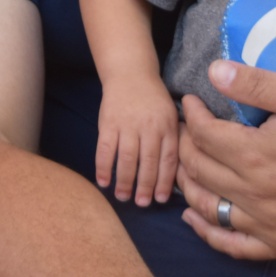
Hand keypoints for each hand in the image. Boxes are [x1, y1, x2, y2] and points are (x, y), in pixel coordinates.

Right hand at [96, 74, 180, 205]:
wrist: (130, 72)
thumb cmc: (153, 99)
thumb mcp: (170, 114)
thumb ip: (171, 139)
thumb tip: (172, 174)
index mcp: (167, 126)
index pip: (168, 159)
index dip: (164, 182)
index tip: (160, 199)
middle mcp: (149, 126)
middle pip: (148, 162)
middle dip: (145, 186)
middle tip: (141, 204)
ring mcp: (127, 124)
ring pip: (127, 159)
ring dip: (124, 181)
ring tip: (123, 197)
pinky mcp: (108, 122)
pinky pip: (105, 149)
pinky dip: (103, 167)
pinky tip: (103, 181)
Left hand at [174, 62, 275, 261]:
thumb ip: (257, 84)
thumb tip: (213, 71)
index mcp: (256, 154)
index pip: (204, 135)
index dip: (192, 115)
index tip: (191, 102)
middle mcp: (255, 195)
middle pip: (200, 170)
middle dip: (184, 146)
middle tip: (184, 130)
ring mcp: (268, 226)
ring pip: (208, 209)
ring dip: (187, 186)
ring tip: (183, 166)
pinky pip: (234, 246)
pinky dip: (208, 234)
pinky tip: (195, 220)